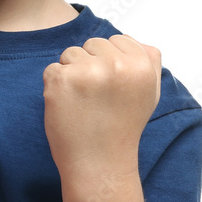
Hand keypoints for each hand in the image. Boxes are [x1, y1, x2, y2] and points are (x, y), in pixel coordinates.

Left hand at [42, 34, 161, 177]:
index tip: (112, 87)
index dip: (111, 63)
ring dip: (72, 74)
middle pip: (92, 44)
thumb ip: (148, 62)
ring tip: (84, 102)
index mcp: (141, 65)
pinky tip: (69, 107)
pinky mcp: (60, 80)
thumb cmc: (121, 128)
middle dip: (90, 65)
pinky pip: (52, 69)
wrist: (99, 163)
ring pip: (70, 54)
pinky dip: (55, 86)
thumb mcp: (149, 94)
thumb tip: (133, 39)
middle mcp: (116, 65)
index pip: (117, 40)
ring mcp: (86, 71)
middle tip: (97, 97)